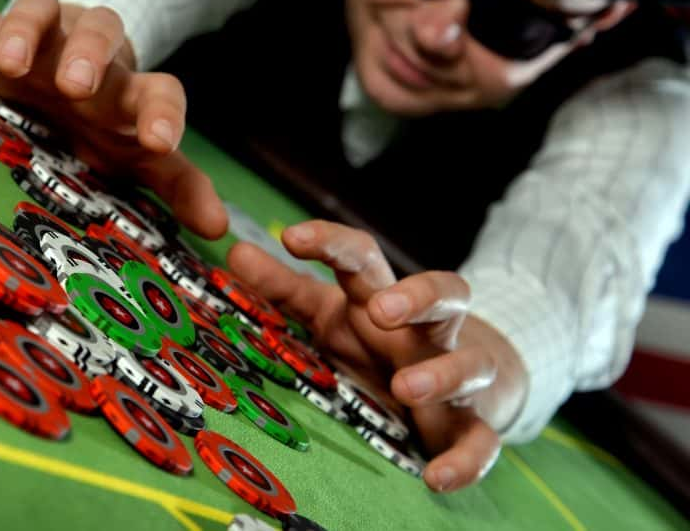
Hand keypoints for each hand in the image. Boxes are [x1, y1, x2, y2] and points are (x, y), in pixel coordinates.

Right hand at [0, 0, 226, 238]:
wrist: (65, 66)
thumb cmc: (103, 123)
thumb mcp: (135, 155)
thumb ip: (177, 186)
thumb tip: (221, 231)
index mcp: (128, 89)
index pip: (160, 91)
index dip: (163, 114)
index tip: (159, 144)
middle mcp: (89, 53)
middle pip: (101, 31)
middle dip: (90, 55)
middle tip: (75, 87)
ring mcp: (40, 36)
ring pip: (38, 9)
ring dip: (24, 29)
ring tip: (8, 61)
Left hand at [226, 220, 527, 491]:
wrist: (449, 387)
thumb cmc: (371, 340)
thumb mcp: (325, 312)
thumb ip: (281, 288)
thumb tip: (234, 251)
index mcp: (381, 298)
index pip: (364, 256)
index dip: (331, 242)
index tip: (291, 238)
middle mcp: (423, 332)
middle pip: (445, 295)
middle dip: (417, 297)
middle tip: (383, 311)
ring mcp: (454, 376)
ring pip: (471, 364)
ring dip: (443, 374)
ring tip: (407, 388)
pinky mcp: (468, 426)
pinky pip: (481, 442)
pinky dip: (465, 461)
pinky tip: (437, 477)